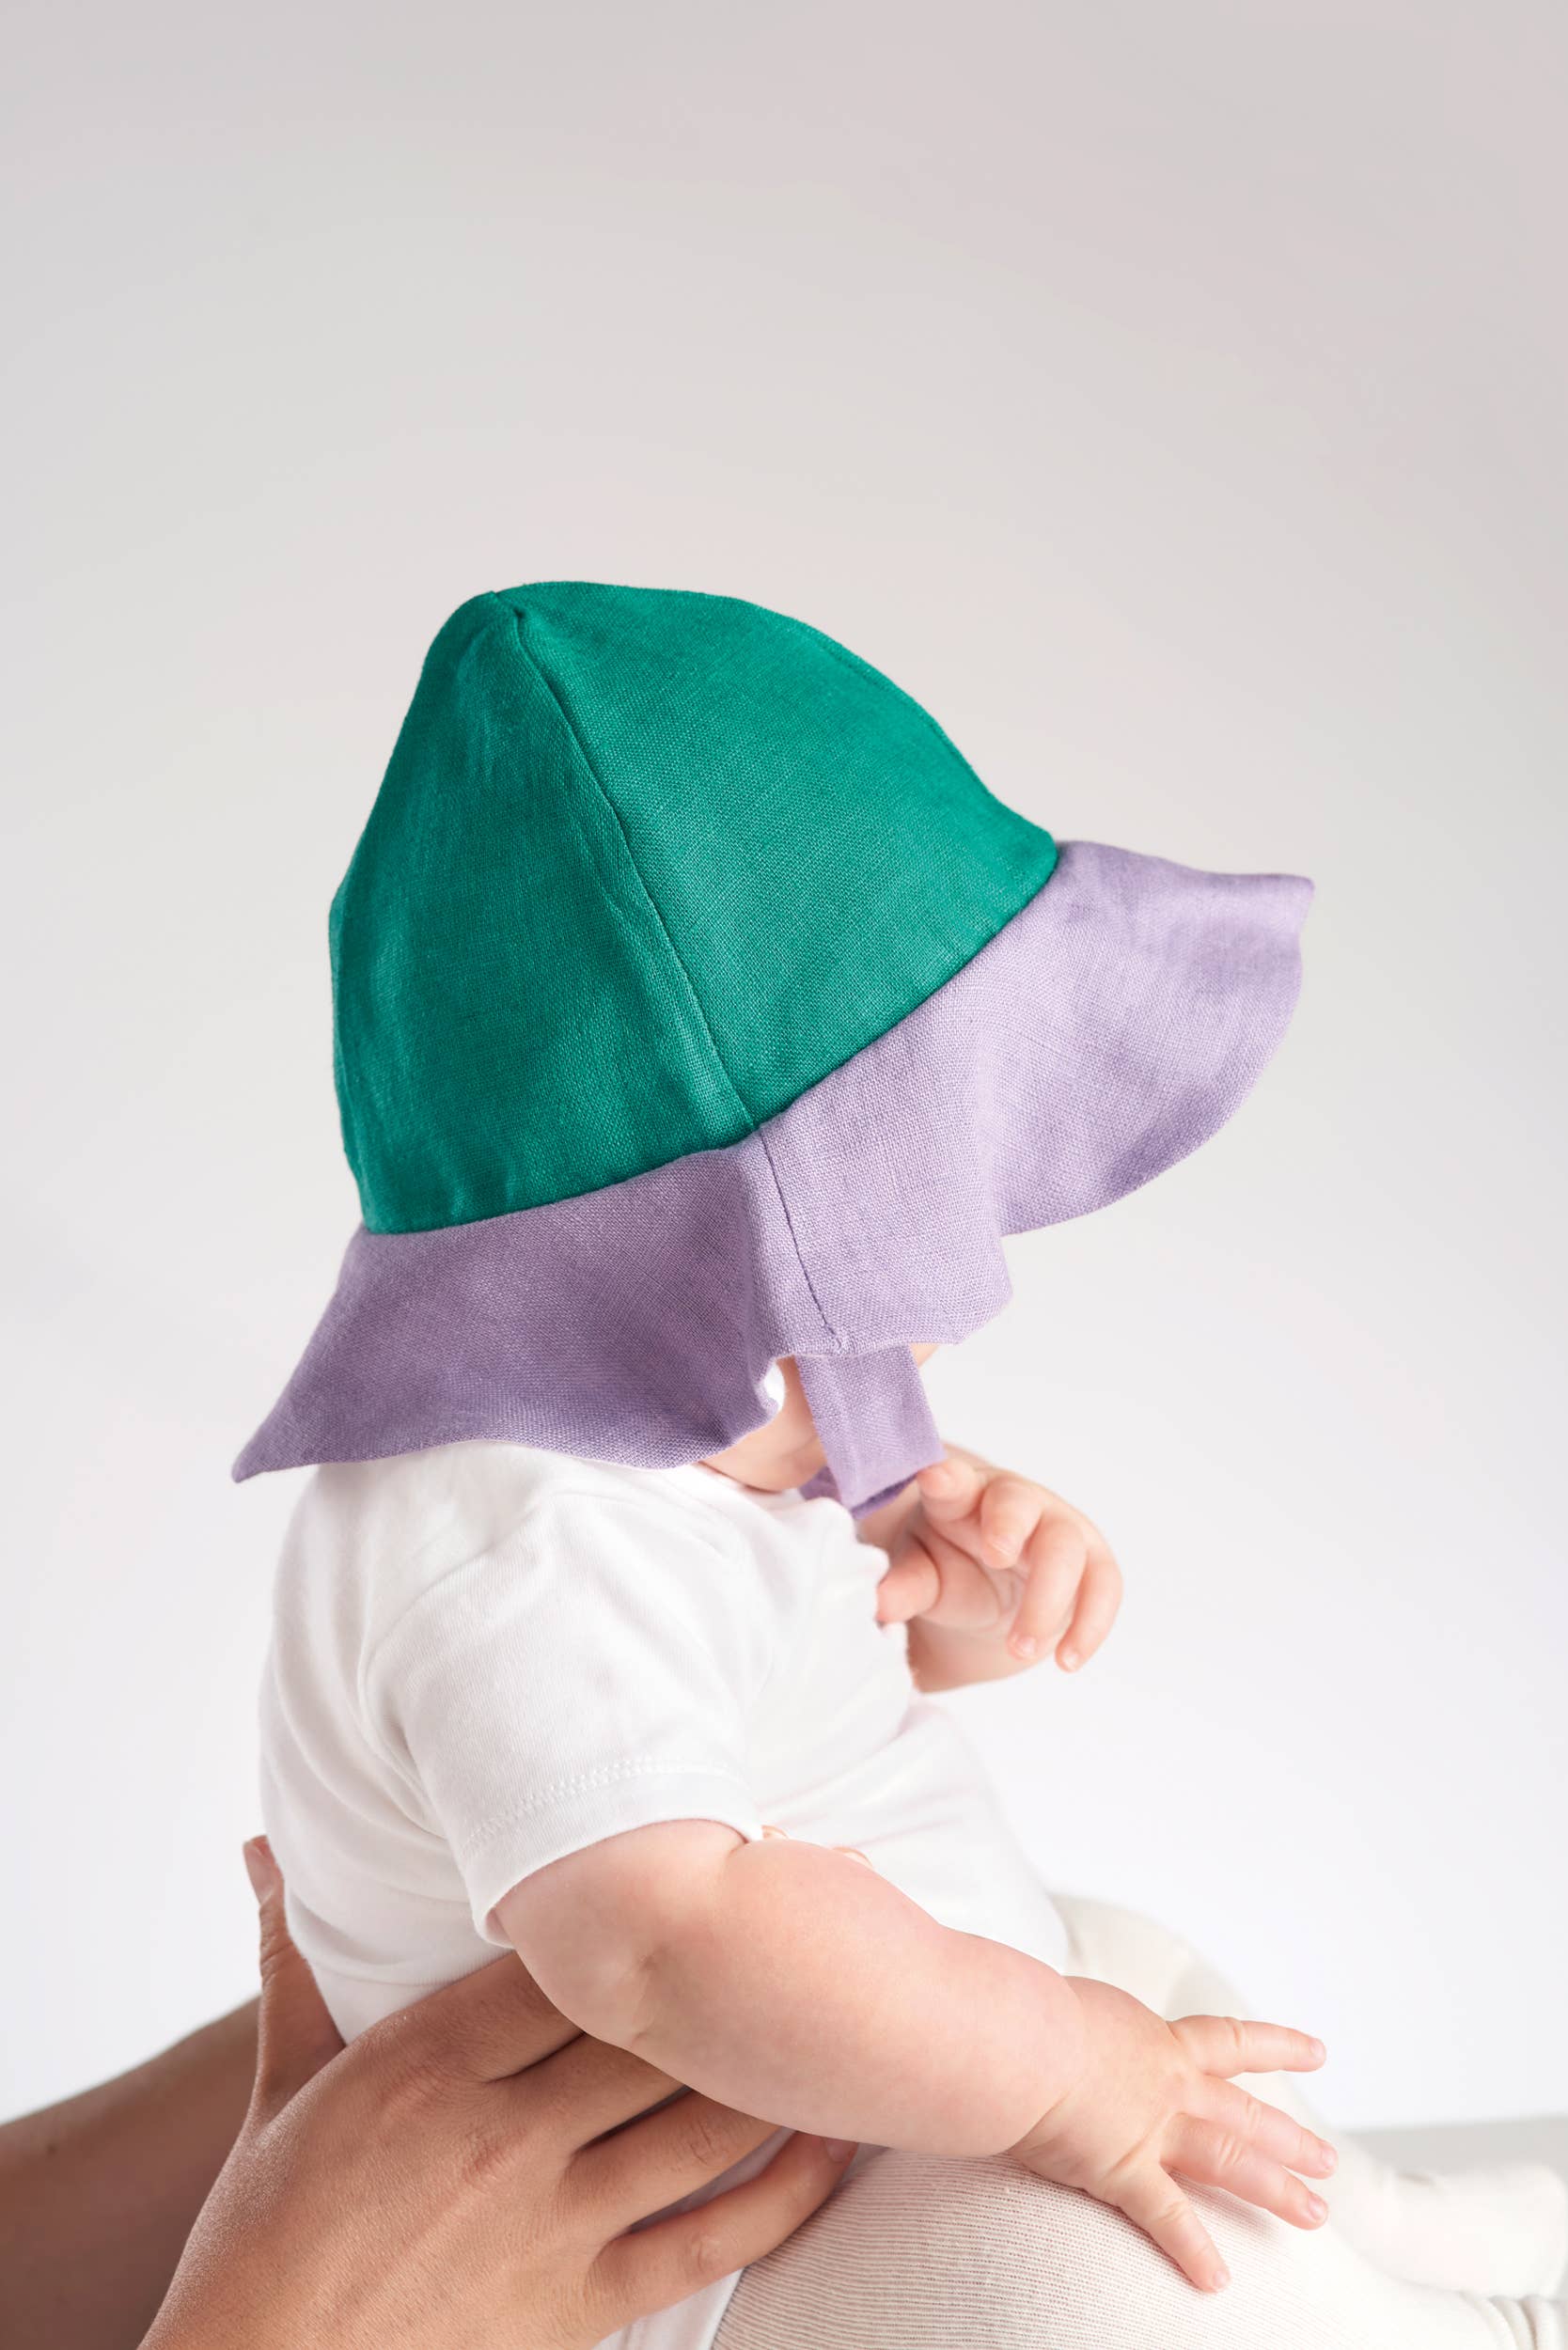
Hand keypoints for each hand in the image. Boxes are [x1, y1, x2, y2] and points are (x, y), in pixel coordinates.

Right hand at [144, 1840, 854, 2349]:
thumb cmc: (261, 2234)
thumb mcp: (279, 2087)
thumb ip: (294, 1963)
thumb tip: (268, 1849)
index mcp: (426, 2061)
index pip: (565, 1959)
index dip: (648, 1897)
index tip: (718, 1841)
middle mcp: (500, 2133)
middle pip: (651, 2025)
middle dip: (739, 1955)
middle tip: (829, 1885)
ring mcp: (549, 2222)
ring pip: (697, 2121)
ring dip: (781, 2059)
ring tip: (851, 1996)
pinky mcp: (581, 2304)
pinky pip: (707, 2240)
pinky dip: (784, 2192)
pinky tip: (833, 2140)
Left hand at [873, 1448, 1120, 1687]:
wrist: (989, 1593)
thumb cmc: (948, 1567)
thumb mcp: (920, 1576)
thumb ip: (902, 1586)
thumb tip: (877, 1604)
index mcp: (959, 1496)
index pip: (954, 1481)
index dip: (947, 1478)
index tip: (933, 1478)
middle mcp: (1012, 1503)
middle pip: (1019, 1503)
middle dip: (1009, 1526)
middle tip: (995, 1557)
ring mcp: (1057, 1529)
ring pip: (1067, 1547)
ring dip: (1047, 1598)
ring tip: (1019, 1649)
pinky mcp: (1091, 1562)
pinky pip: (1104, 1586)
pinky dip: (1091, 1625)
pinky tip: (1068, 1661)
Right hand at [1012, 1978, 1334, 2292]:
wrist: (1015, 2036)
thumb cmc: (1024, 2009)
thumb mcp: (1067, 2003)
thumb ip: (1079, 2025)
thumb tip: (1057, 2026)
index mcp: (1155, 2039)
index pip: (1227, 2040)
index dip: (1276, 2046)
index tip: (1317, 2053)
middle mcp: (1168, 2083)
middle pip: (1245, 2113)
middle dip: (1290, 2139)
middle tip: (1328, 2162)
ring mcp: (1152, 2128)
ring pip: (1231, 2161)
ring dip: (1276, 2189)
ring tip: (1314, 2213)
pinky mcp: (1123, 2169)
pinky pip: (1168, 2218)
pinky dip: (1194, 2250)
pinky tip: (1216, 2280)